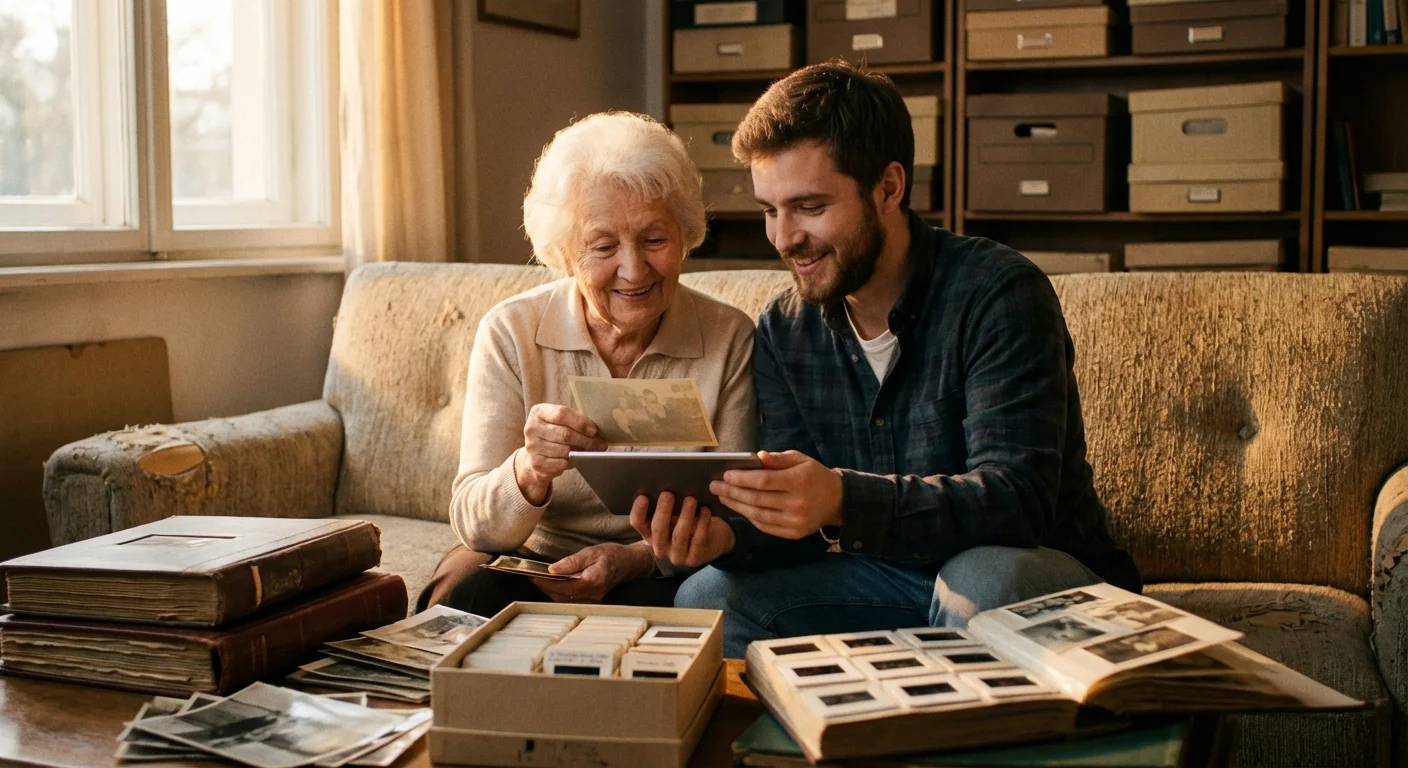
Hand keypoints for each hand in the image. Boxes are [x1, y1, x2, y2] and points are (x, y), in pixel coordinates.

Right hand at [514, 403, 607, 504]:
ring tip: (589, 452)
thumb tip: (596, 431)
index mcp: (538, 412)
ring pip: (564, 451)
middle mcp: (531, 428)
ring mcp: (532, 446)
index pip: (561, 414)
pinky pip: (561, 464)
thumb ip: (574, 421)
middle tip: (600, 445)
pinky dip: (571, 462)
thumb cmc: (553, 434)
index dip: (580, 422)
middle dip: (586, 440)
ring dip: (580, 453)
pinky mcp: (536, 463)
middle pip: (565, 434)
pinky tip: (574, 460)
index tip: (593, 430)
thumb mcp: (559, 421)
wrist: (535, 455)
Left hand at [530, 542, 650, 603]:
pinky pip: (570, 601)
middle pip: (560, 595)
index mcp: (592, 580)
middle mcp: (592, 594)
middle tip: (533, 576)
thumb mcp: (591, 552)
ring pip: (563, 600)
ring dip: (550, 591)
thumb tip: (552, 569)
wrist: (627, 564)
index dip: (545, 581)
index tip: (533, 574)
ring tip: (540, 579)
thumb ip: (571, 562)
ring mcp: (592, 601)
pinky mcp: (591, 602)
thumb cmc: (610, 556)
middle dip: (544, 586)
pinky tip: (554, 585)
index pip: (562, 585)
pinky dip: (559, 594)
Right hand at [629, 491, 735, 567]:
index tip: (643, 496)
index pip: (638, 523)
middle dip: (663, 511)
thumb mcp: (674, 514)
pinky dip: (702, 523)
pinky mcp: (693, 560)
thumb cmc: (687, 520)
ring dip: (685, 516)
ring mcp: (676, 556)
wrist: (711, 540)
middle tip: (667, 494)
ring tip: (690, 499)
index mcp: (649, 533)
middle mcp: (660, 547)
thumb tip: (665, 482)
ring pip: (679, 535)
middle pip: (658, 529)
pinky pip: (698, 540)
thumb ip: (667, 504)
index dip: (638, 510)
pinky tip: (705, 510)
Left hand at [709, 450, 842, 539]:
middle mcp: (797, 504)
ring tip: (722, 496)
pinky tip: (738, 507)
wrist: (837, 501)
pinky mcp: (793, 534)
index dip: (742, 478)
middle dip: (732, 491)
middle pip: (757, 499)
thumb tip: (757, 457)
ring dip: (736, 506)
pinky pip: (765, 526)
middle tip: (714, 485)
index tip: (725, 474)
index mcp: (799, 482)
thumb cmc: (814, 476)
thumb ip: (779, 459)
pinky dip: (749, 517)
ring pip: (758, 515)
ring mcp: (795, 521)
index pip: (764, 481)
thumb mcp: (801, 460)